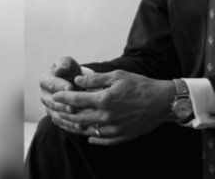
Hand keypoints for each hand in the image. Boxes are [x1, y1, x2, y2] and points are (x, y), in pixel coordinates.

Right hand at [40, 56, 83, 128]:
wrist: (75, 82)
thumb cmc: (72, 70)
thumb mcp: (69, 63)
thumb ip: (64, 64)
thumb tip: (58, 69)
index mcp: (44, 80)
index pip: (51, 84)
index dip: (61, 86)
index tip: (71, 87)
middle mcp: (44, 95)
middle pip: (53, 102)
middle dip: (64, 105)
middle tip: (75, 106)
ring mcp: (49, 108)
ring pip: (57, 115)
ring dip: (68, 118)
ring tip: (80, 118)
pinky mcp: (56, 117)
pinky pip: (62, 124)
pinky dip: (71, 126)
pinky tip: (81, 126)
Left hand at [52, 70, 174, 145]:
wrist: (162, 102)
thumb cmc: (141, 85)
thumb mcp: (119, 76)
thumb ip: (96, 79)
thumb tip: (77, 80)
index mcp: (104, 100)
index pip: (76, 100)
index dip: (63, 97)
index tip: (54, 95)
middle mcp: (105, 117)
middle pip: (76, 118)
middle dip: (62, 113)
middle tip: (52, 110)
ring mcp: (111, 129)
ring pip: (85, 131)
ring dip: (72, 126)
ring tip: (63, 122)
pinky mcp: (119, 137)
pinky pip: (99, 140)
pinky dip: (90, 138)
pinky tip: (86, 135)